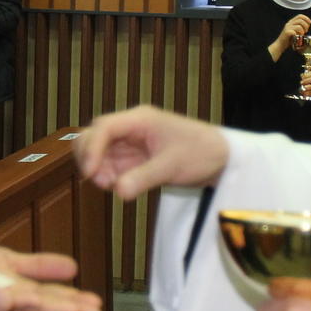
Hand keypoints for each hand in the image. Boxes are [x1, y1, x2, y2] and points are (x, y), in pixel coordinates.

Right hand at [75, 104, 227, 200]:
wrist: (221, 158)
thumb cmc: (201, 153)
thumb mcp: (173, 166)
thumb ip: (144, 178)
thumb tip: (118, 191)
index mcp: (140, 119)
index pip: (104, 128)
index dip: (92, 149)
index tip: (91, 173)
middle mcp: (131, 128)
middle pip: (94, 135)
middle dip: (89, 157)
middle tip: (100, 181)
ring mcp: (131, 143)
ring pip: (99, 152)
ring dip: (98, 169)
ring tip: (111, 185)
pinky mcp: (134, 158)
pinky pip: (111, 164)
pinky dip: (108, 175)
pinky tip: (118, 186)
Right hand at [268, 13, 310, 60]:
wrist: (280, 45)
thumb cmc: (288, 39)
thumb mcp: (295, 31)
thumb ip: (299, 27)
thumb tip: (307, 26)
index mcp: (291, 22)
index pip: (300, 16)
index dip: (306, 18)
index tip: (310, 23)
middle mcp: (289, 23)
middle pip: (300, 20)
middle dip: (306, 25)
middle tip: (306, 31)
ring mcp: (287, 28)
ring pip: (299, 26)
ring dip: (303, 31)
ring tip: (302, 34)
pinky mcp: (287, 32)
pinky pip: (295, 31)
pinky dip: (298, 34)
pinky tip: (297, 37)